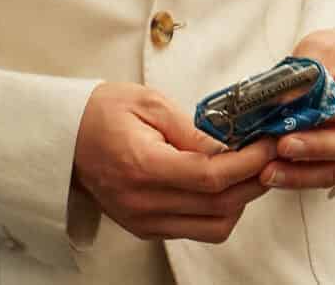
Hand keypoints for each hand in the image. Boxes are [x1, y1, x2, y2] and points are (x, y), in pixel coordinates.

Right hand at [73, 83, 276, 242]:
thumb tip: (233, 146)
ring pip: (213, 226)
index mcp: (144, 167)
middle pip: (219, 205)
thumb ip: (194, 130)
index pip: (211, 177)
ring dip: (240, 200)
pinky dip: (218, 211)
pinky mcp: (145, 228)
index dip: (249, 163)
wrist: (63, 136)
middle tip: (271, 154)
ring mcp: (143, 221)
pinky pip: (195, 230)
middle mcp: (144, 204)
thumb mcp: (150, 104)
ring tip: (249, 169)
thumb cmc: (102, 112)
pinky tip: (224, 184)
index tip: (269, 144)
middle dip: (254, 180)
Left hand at [260, 29, 334, 191]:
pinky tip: (275, 173)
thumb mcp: (325, 51)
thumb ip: (309, 75)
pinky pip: (325, 177)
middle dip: (312, 147)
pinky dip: (299, 177)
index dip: (329, 115)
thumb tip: (285, 98)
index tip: (300, 117)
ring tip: (270, 169)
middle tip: (281, 144)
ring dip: (300, 172)